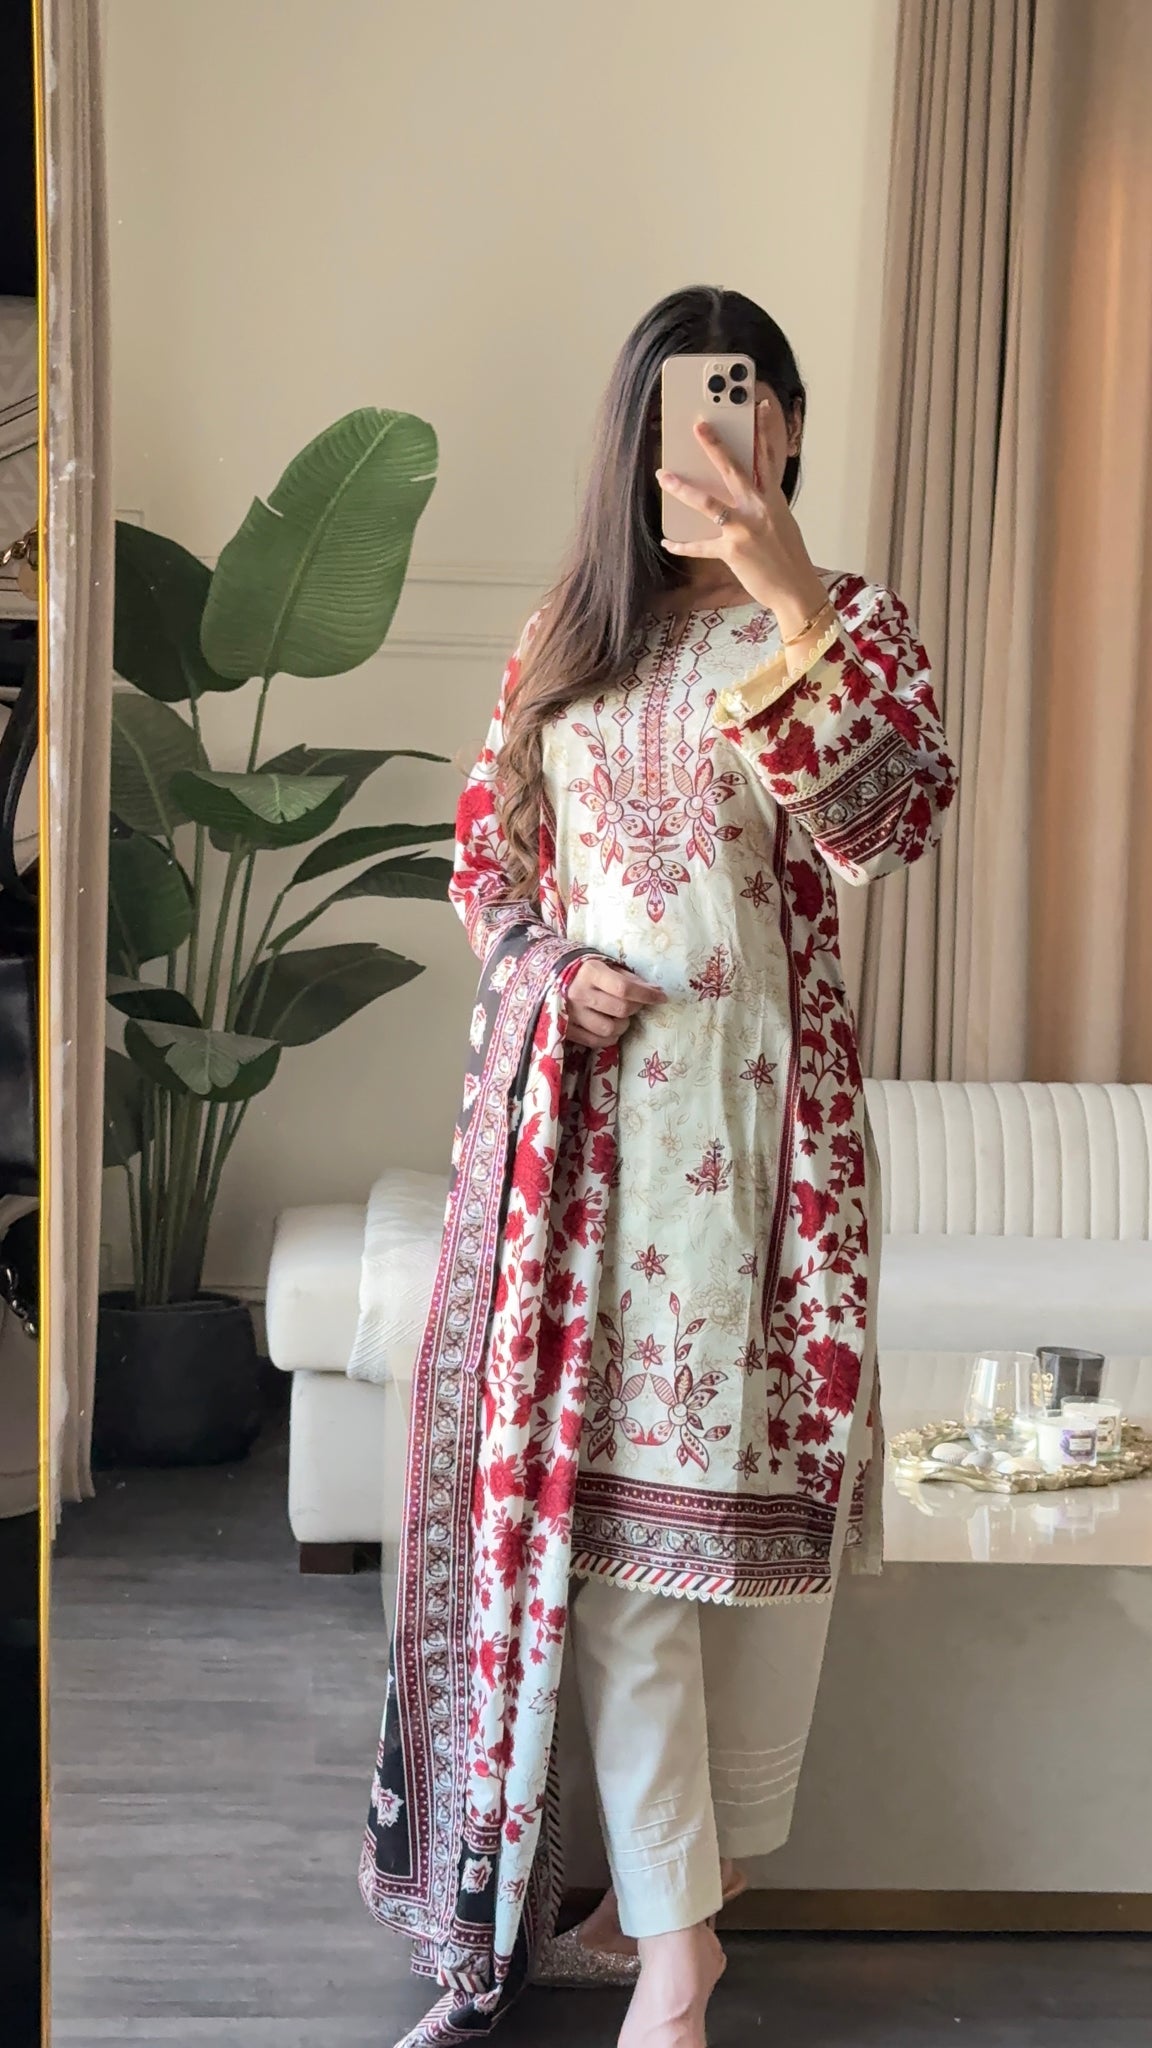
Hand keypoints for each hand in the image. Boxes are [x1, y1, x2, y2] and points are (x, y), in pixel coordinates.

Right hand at [564, 959, 665, 1049]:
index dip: (647, 995)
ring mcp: (571, 1014)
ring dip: (622, 1025)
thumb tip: (655, 991)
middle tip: (636, 1004)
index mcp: (590, 972)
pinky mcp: (566, 1030)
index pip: (624, 988)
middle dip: (636, 1008)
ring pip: (610, 1029)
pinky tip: (610, 1028)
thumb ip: (629, 978)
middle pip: (621, 1009)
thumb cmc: (585, 971)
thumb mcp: (606, 966)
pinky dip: (609, 1037)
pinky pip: (596, 1041)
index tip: (662, 997)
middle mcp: (579, 993)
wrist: (551, 977)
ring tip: (619, 1017)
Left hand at [657, 403, 828, 639]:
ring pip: (708, 503)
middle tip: (698, 426)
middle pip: (733, 470)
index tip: (759, 405)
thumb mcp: (781, 523)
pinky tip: (667, 541)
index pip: (769, 457)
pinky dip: (682, 544)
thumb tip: (740, 494)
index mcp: (773, 499)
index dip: (765, 430)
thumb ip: (763, 505)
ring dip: (683, 489)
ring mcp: (745, 529)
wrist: (796, 590)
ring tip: (664, 476)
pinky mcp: (732, 551)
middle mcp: (759, 509)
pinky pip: (700, 546)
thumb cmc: (789, 558)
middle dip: (714, 446)